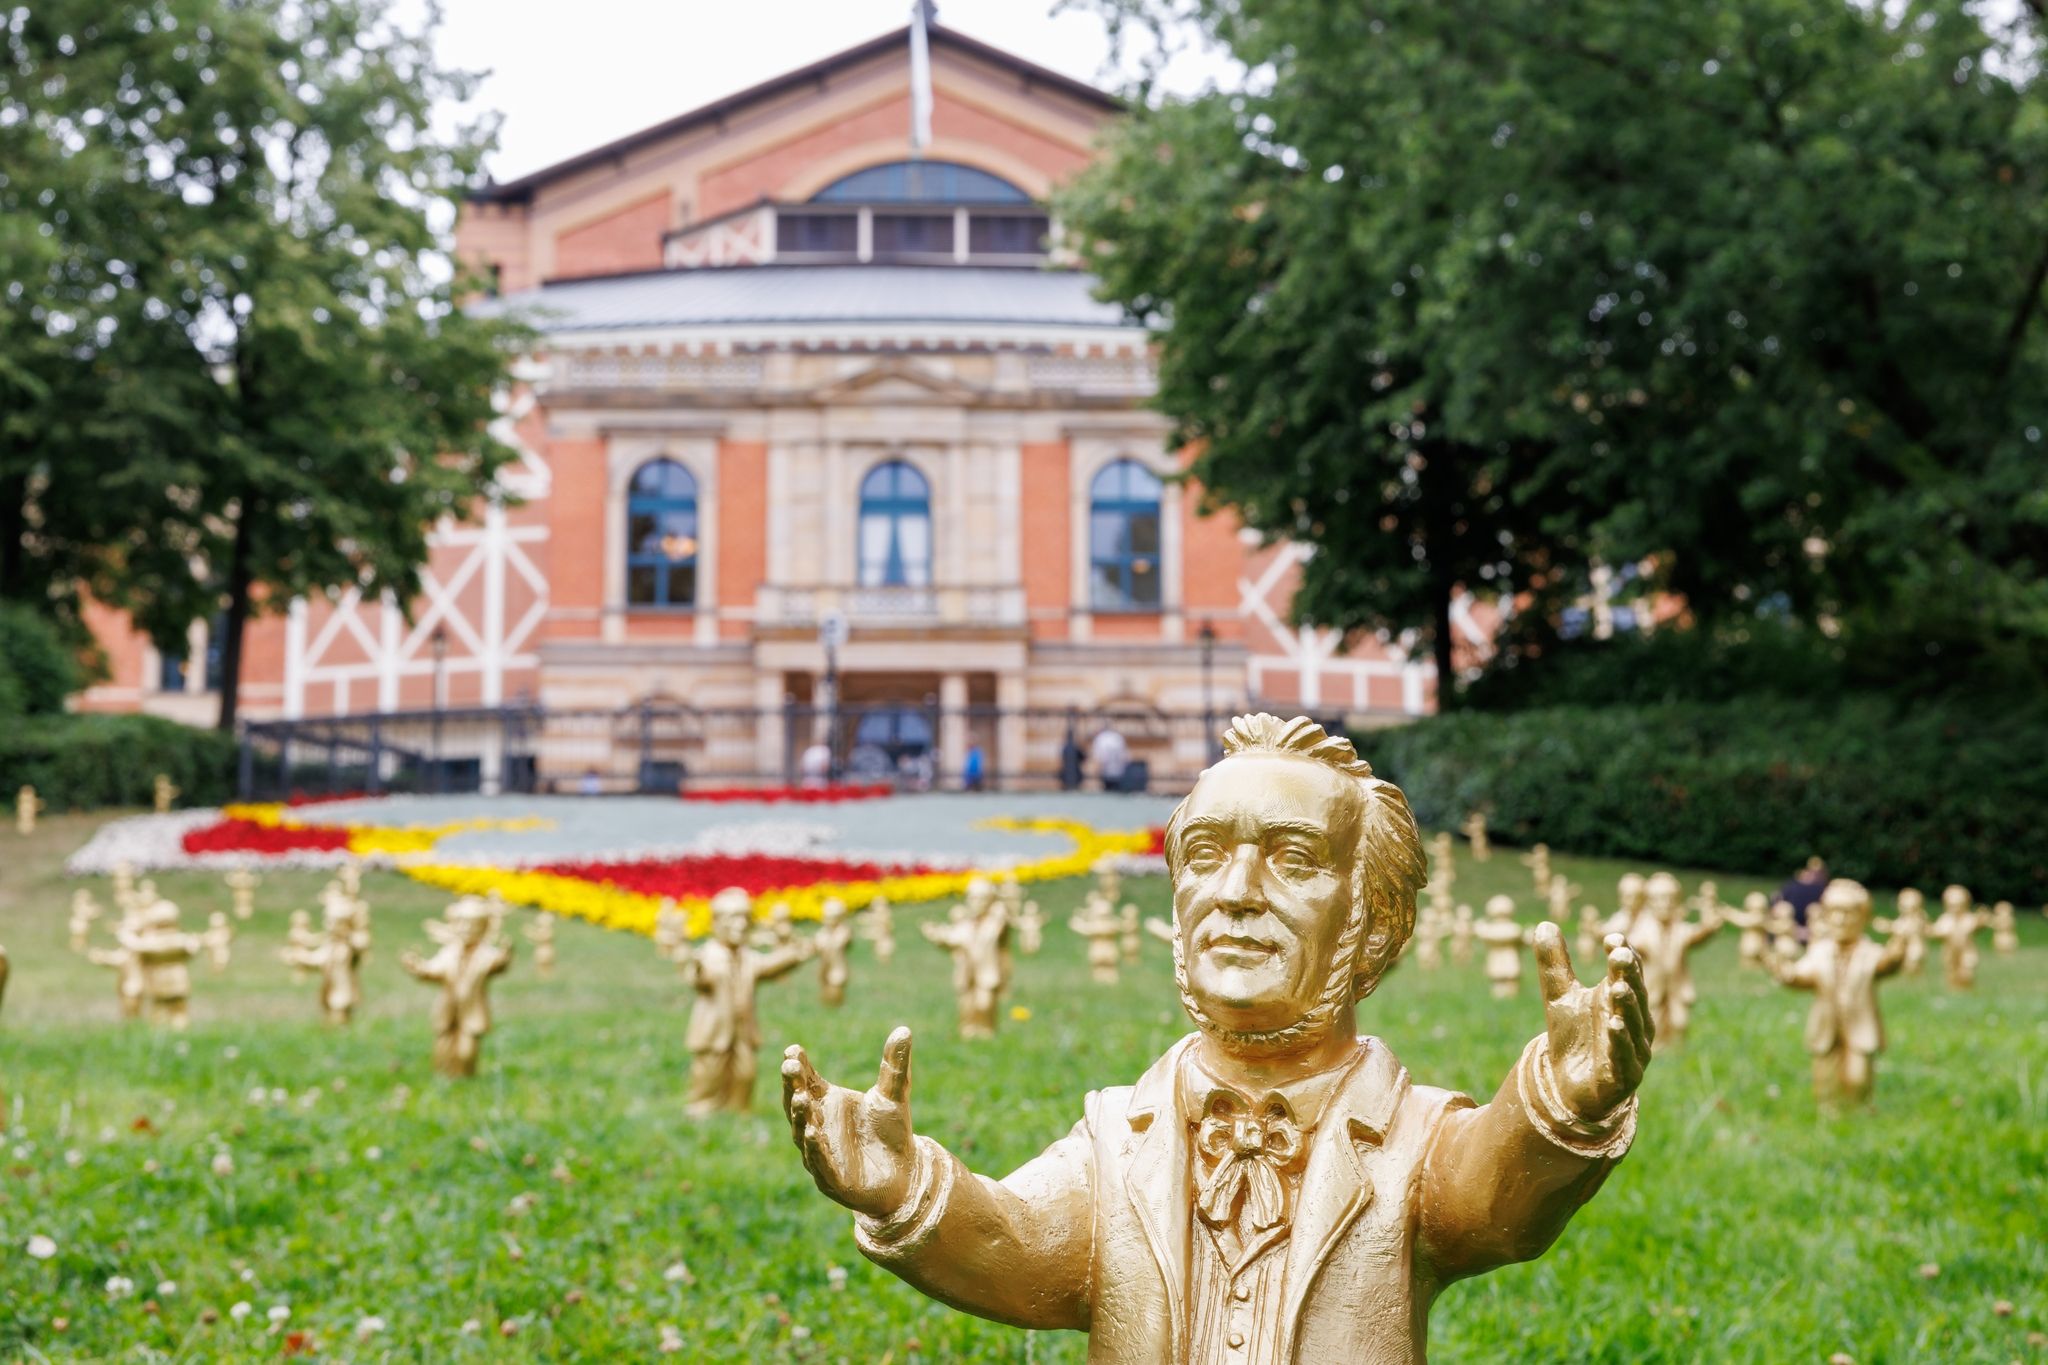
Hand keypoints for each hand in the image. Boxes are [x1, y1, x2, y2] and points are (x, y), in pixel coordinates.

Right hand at [783, 1026, 918, 1219]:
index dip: (798, 1067)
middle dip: (792, 1087)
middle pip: (798, 1104)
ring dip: (801, 1116)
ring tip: (801, 1097)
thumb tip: (905, 1029)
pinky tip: (813, 1132)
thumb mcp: (895, 1095)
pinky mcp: (832, 1180)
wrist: (907, 1175)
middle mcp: (817, 1127)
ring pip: (803, 1134)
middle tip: (790, 1067)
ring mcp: (821, 1154)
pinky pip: (819, 1163)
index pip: (806, 1081)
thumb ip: (895, 1065)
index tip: (793, 1050)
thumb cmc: (892, 1133)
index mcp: (826, 1104)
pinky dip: (815, 1148)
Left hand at [1534, 925, 1650, 1120]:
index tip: (1611, 938)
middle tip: (1620, 954)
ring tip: (1617, 987)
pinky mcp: (1625, 1075)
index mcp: (1620, 1000)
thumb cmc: (1573, 1038)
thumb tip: (1543, 924)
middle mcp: (1633, 1022)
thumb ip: (1554, 964)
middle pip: (1634, 994)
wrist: (1566, 1087)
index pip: (1627, 973)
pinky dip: (1621, 1040)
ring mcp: (1633, 1049)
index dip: (1621, 955)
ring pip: (1633, 1024)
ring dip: (1627, 1005)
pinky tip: (1614, 1024)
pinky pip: (1624, 1055)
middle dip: (1627, 975)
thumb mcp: (1559, 997)